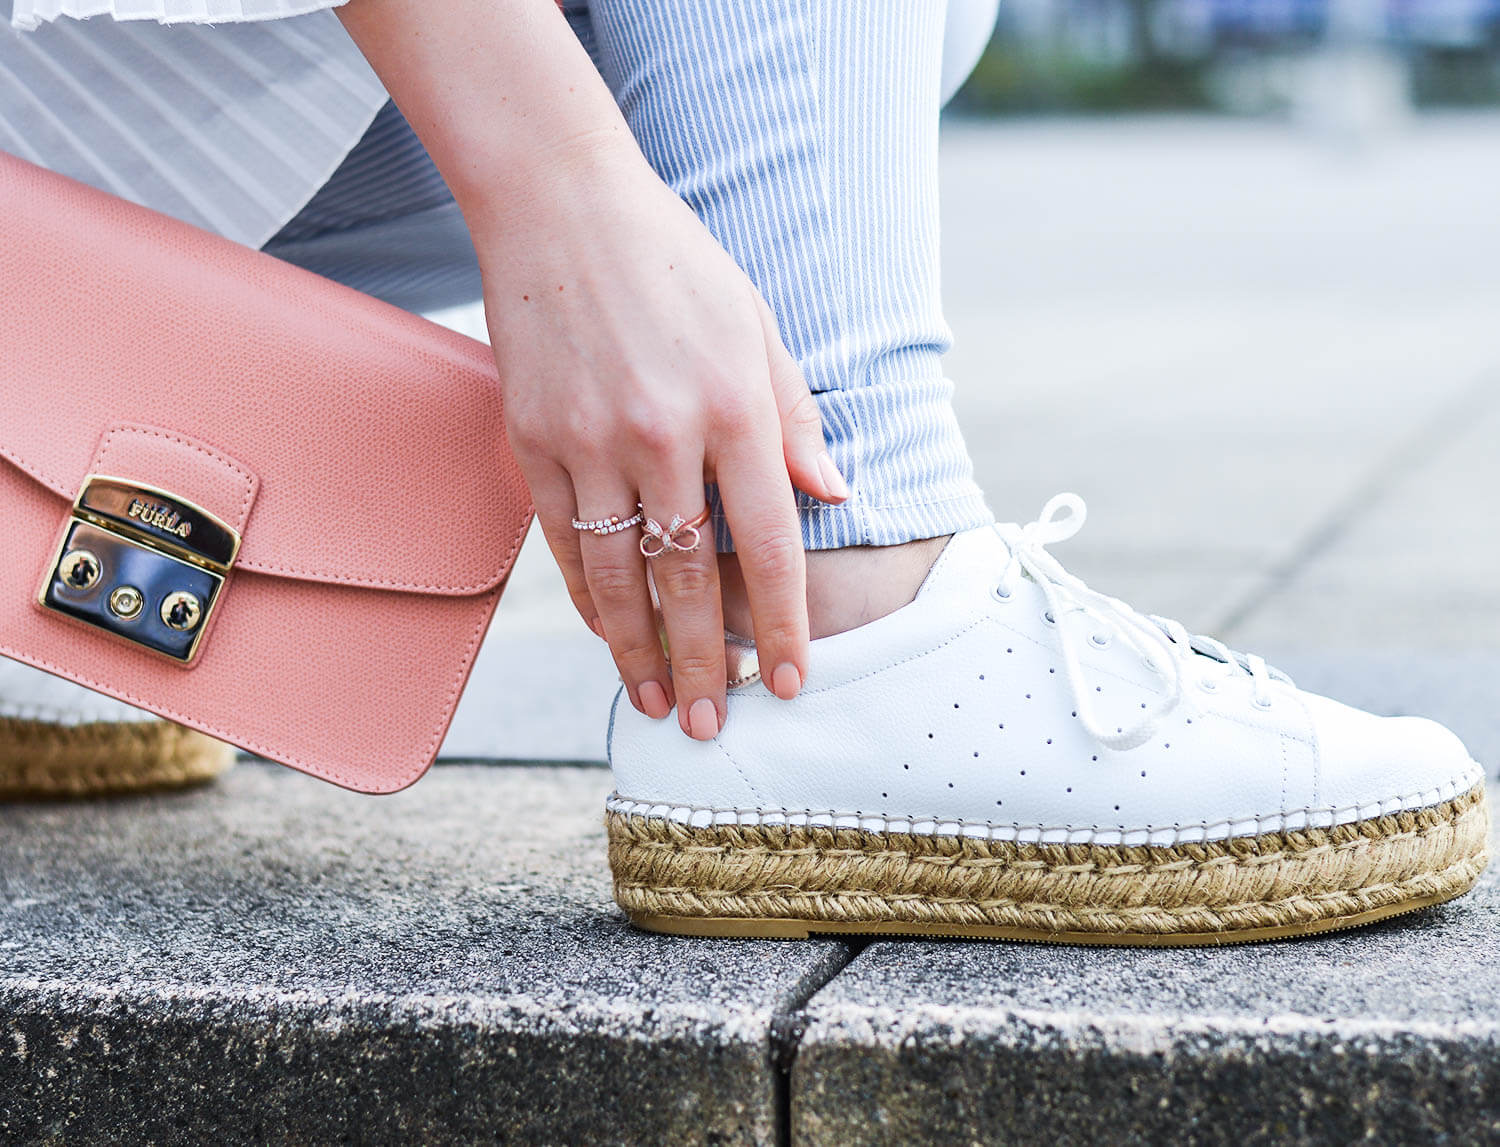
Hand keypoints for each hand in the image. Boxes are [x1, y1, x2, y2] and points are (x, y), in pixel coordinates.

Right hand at [472, 148, 847, 738]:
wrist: (561, 206)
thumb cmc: (676, 264)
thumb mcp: (757, 326)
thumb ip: (795, 418)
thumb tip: (831, 497)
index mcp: (734, 408)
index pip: (767, 546)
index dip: (782, 625)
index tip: (792, 682)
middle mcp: (663, 435)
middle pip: (689, 580)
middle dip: (708, 663)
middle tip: (715, 726)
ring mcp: (590, 442)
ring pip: (619, 577)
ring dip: (639, 652)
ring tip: (658, 705)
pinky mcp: (534, 441)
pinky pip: (565, 543)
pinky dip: (589, 599)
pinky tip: (609, 639)